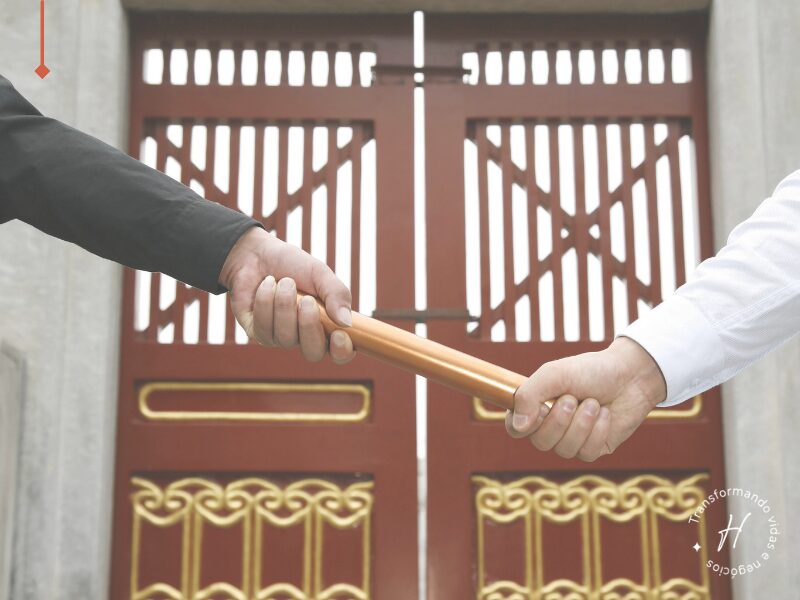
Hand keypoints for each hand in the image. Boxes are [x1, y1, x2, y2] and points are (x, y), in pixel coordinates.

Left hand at [218, 227, 354, 363]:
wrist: (257, 253)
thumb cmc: (293, 265)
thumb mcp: (320, 273)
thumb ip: (337, 294)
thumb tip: (347, 322)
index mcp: (326, 325)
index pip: (340, 354)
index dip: (342, 352)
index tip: (339, 334)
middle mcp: (303, 337)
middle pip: (312, 353)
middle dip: (309, 326)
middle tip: (307, 300)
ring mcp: (279, 337)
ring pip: (286, 338)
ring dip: (285, 305)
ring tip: (284, 282)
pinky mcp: (256, 333)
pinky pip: (263, 329)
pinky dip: (266, 301)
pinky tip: (267, 285)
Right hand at [506, 337, 666, 460]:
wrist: (631, 375)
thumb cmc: (591, 370)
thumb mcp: (554, 374)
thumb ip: (529, 395)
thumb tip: (518, 426)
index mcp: (536, 407)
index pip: (515, 429)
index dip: (524, 424)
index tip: (541, 408)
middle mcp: (551, 426)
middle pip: (540, 442)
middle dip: (559, 420)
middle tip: (572, 398)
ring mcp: (572, 439)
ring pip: (564, 450)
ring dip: (581, 424)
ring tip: (593, 402)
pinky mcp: (593, 449)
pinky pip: (586, 453)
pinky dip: (597, 431)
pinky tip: (605, 415)